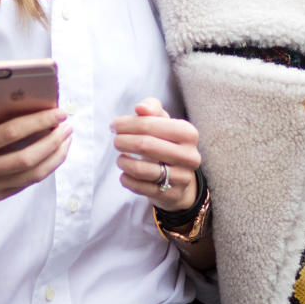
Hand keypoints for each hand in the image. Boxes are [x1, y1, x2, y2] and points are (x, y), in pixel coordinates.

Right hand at [0, 97, 71, 203]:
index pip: (10, 133)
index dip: (37, 122)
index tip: (58, 113)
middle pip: (26, 158)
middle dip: (52, 142)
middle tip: (67, 127)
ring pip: (31, 175)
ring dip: (54, 158)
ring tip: (66, 141)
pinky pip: (25, 184)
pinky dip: (43, 170)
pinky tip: (53, 156)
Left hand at [111, 97, 201, 213]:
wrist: (180, 178)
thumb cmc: (167, 143)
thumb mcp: (163, 122)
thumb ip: (151, 109)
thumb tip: (140, 108)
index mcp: (188, 133)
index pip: (151, 125)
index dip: (127, 124)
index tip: (114, 126)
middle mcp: (189, 156)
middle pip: (146, 146)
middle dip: (124, 141)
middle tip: (116, 141)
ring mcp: (182, 178)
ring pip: (141, 169)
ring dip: (123, 162)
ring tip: (120, 158)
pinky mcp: (171, 195)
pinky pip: (139, 187)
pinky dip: (126, 179)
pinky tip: (125, 173)